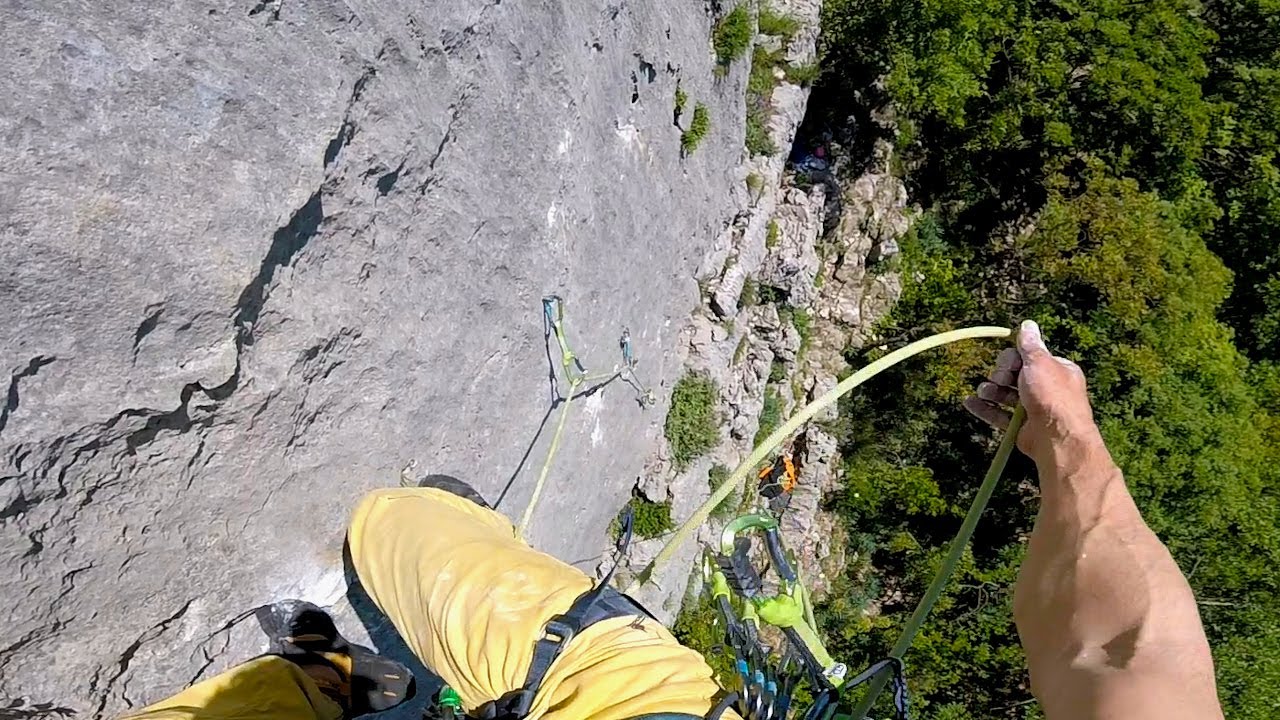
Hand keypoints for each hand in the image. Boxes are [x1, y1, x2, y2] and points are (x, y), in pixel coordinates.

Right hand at [963, 320, 1100, 466]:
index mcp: (1056, 370)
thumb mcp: (1040, 362)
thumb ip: (1030, 344)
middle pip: (1014, 375)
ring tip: (984, 392)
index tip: (1009, 364)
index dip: (1013, 358)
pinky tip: (969, 403)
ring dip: (990, 391)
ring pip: (1005, 395)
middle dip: (1000, 375)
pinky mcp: (1021, 427)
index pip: (1027, 357)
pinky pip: (998, 415)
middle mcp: (1046, 388)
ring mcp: (1033, 408)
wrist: (1056, 436)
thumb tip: (1028, 324)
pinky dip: (984, 408)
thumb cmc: (1052, 395)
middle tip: (999, 378)